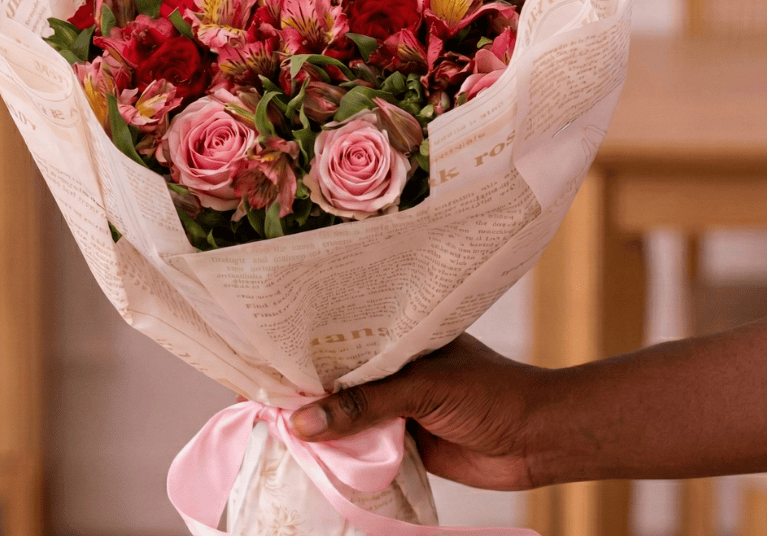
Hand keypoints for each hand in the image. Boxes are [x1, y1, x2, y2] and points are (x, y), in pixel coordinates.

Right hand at [289, 333, 550, 490]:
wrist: (536, 439)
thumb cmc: (488, 393)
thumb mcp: (422, 387)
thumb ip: (364, 405)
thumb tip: (302, 423)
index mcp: (397, 336)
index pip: (342, 339)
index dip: (305, 348)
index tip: (264, 355)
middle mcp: (392, 367)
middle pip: (338, 379)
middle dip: (304, 388)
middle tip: (254, 393)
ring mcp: (396, 405)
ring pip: (346, 414)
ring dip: (319, 424)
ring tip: (270, 423)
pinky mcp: (402, 441)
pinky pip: (361, 447)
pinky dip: (339, 453)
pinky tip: (307, 453)